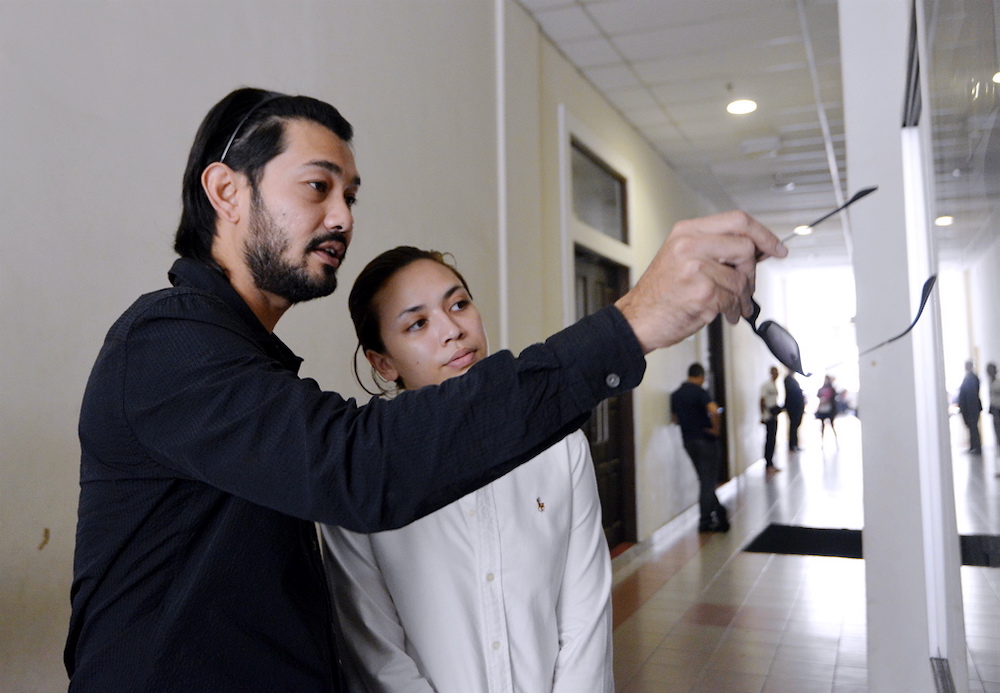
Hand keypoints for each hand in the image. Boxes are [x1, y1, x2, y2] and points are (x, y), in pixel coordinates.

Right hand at [615, 211, 785, 352]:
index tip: (776, 248)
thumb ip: (716, 248)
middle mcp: (689, 245)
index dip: (763, 234)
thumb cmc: (661, 293)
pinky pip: (733, 299)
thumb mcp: (682, 258)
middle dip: (751, 272)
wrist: (638, 319)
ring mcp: (695, 268)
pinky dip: (733, 311)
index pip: (738, 221)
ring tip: (732, 306)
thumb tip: (758, 249)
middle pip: (745, 248)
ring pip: (741, 278)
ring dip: (742, 298)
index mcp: (686, 231)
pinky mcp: (702, 292)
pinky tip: (723, 314)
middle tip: (745, 286)